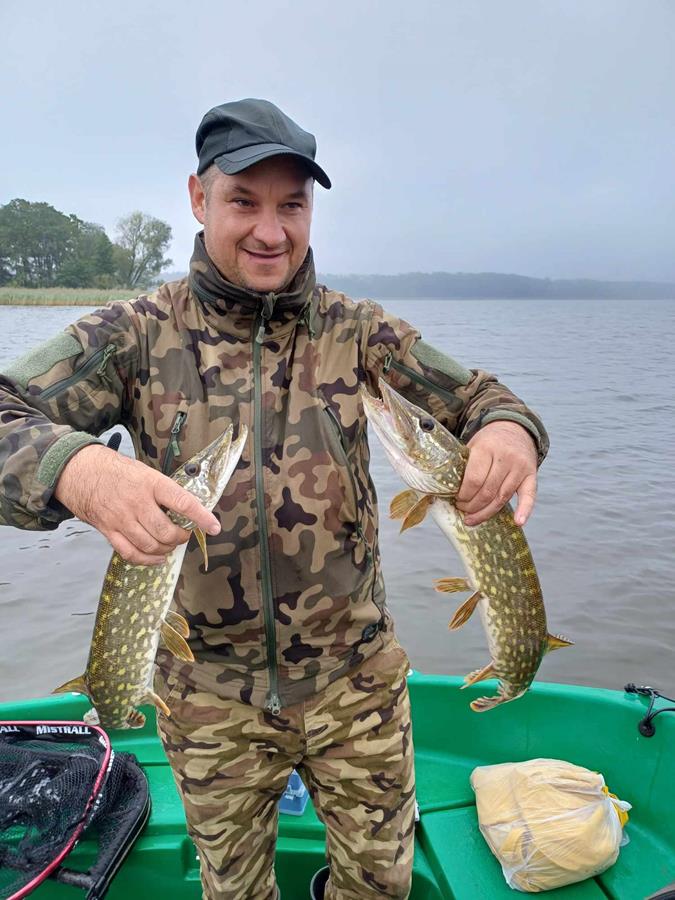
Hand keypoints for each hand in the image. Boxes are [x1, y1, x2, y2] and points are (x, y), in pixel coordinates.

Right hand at [54, 444, 220, 564]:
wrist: (79, 470)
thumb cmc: (116, 470)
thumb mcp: (144, 471)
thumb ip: (163, 491)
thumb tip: (186, 509)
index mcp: (151, 483)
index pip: (182, 502)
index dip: (201, 517)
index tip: (214, 526)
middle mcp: (137, 502)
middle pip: (166, 531)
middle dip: (181, 538)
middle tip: (184, 534)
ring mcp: (121, 519)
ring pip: (151, 545)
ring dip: (166, 549)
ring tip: (170, 543)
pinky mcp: (108, 530)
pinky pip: (131, 553)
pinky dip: (147, 559)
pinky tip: (156, 557)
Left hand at [455, 421, 537, 526]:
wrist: (515, 429)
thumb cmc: (489, 441)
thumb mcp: (473, 445)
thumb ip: (464, 465)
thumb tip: (447, 490)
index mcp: (487, 448)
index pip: (474, 480)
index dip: (464, 495)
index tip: (457, 500)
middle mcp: (505, 457)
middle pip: (487, 491)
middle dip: (472, 506)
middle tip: (462, 510)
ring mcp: (520, 467)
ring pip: (502, 497)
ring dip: (486, 512)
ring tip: (473, 519)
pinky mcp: (531, 474)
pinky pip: (529, 496)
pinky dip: (525, 510)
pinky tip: (518, 522)